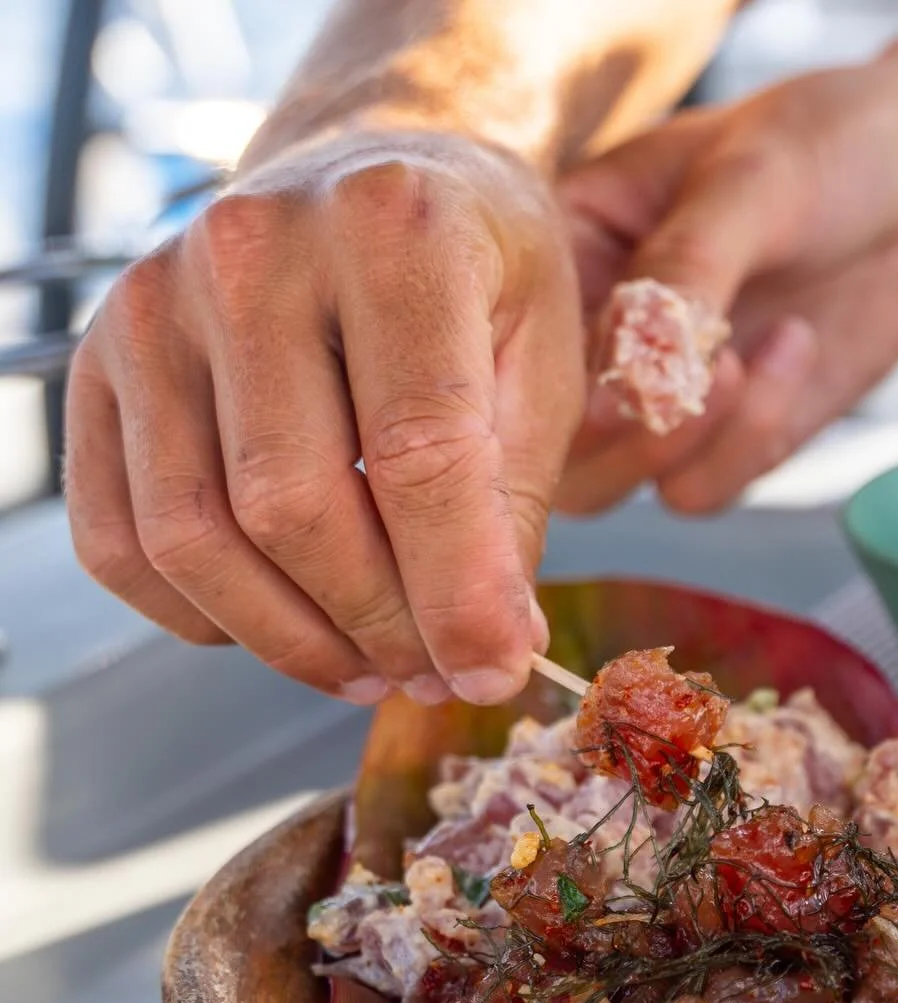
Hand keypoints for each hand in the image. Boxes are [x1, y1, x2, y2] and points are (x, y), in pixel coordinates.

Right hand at [65, 130, 584, 705]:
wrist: (370, 175)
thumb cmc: (476, 274)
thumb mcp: (541, 363)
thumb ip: (513, 505)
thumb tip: (488, 654)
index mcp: (393, 227)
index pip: (420, 451)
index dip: (457, 591)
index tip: (493, 671)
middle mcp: (252, 248)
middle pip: (293, 506)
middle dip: (376, 625)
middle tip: (437, 673)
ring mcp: (153, 301)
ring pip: (195, 537)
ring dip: (291, 639)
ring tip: (372, 667)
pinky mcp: (97, 362)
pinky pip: (119, 538)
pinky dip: (202, 616)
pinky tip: (285, 626)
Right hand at [557, 62, 897, 514]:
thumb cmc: (825, 148)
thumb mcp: (748, 180)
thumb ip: (685, 268)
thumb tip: (632, 364)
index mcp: (564, 252)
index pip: (505, 337)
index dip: (532, 370)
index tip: (609, 363)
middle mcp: (588, 337)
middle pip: (540, 437)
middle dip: (612, 424)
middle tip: (693, 373)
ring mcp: (648, 397)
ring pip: (605, 485)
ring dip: (682, 439)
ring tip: (747, 354)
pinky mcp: (715, 442)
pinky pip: (693, 491)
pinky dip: (745, 442)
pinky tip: (792, 352)